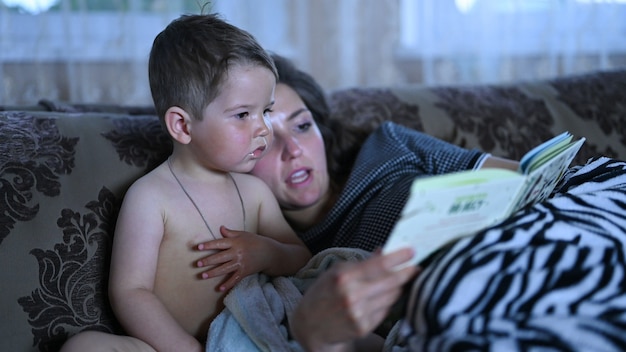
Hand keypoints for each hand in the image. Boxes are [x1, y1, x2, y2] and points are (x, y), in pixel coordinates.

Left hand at [196, 226, 274, 291]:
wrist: (270, 253)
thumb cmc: (255, 241)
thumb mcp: (244, 234)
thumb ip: (231, 233)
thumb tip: (220, 228)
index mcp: (235, 242)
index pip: (219, 243)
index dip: (208, 245)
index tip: (198, 247)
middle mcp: (237, 252)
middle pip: (220, 257)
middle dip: (208, 261)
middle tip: (197, 264)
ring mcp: (241, 263)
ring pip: (225, 269)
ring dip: (213, 273)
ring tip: (203, 276)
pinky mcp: (245, 271)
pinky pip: (235, 279)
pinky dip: (228, 284)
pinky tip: (219, 288)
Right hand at [290, 248, 418, 351]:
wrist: (310, 326)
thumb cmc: (323, 294)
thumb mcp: (336, 272)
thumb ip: (361, 263)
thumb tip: (383, 252)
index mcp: (344, 277)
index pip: (379, 264)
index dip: (399, 258)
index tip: (412, 251)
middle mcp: (352, 295)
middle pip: (391, 281)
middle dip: (407, 273)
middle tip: (415, 267)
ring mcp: (359, 313)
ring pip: (391, 296)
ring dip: (398, 287)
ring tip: (400, 280)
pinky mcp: (363, 327)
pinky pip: (385, 310)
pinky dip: (387, 302)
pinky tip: (383, 297)